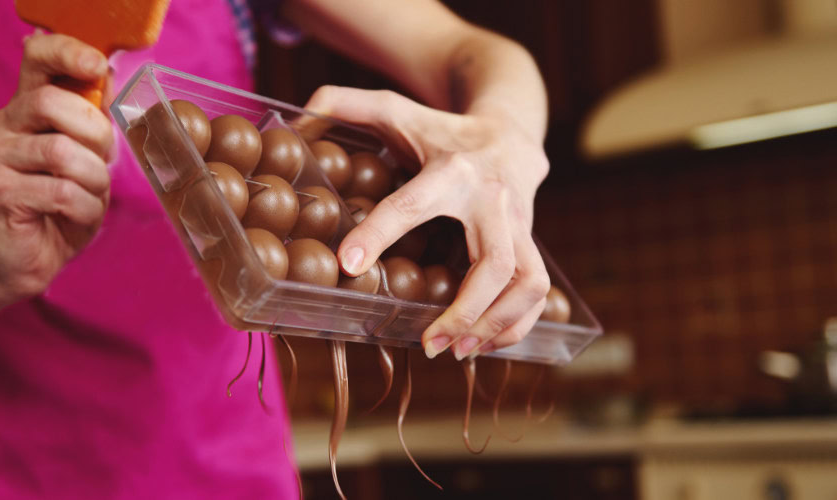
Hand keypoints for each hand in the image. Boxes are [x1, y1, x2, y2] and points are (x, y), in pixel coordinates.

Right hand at [0, 33, 112, 302]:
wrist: (25, 260)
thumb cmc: (60, 205)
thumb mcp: (86, 157)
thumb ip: (92, 118)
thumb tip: (107, 75)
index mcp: (24, 108)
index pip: (36, 56)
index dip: (67, 52)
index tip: (97, 66)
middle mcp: (1, 125)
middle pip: (50, 102)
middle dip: (95, 134)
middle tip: (103, 162)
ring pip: (61, 152)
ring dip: (94, 179)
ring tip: (91, 196)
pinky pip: (62, 192)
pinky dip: (86, 209)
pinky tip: (78, 217)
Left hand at [306, 86, 550, 360]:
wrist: (512, 131)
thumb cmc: (441, 130)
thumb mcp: (396, 109)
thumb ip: (347, 104)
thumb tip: (298, 117)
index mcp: (451, 169)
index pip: (412, 204)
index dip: (379, 233)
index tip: (347, 265)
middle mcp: (491, 199)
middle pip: (492, 261)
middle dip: (465, 309)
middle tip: (430, 345)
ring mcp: (520, 225)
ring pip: (527, 282)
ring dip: (497, 324)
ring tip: (458, 353)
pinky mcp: (532, 244)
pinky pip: (538, 293)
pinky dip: (517, 325)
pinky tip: (482, 345)